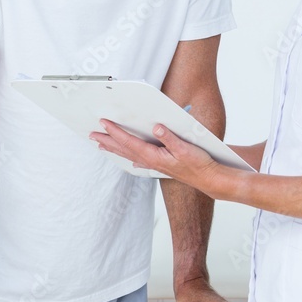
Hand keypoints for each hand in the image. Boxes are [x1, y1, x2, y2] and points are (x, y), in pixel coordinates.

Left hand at [91, 121, 229, 198]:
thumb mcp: (185, 148)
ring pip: (130, 155)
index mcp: (154, 156)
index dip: (116, 132)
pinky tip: (130, 162)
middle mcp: (151, 161)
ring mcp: (156, 165)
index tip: (104, 123)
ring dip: (115, 149)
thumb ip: (170, 137)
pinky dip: (131, 158)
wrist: (209, 178)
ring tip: (101, 145)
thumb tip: (156, 127)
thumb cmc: (198, 164)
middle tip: (92, 135)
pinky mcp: (162, 166)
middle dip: (107, 141)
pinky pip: (140, 160)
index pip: (130, 142)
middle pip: (124, 149)